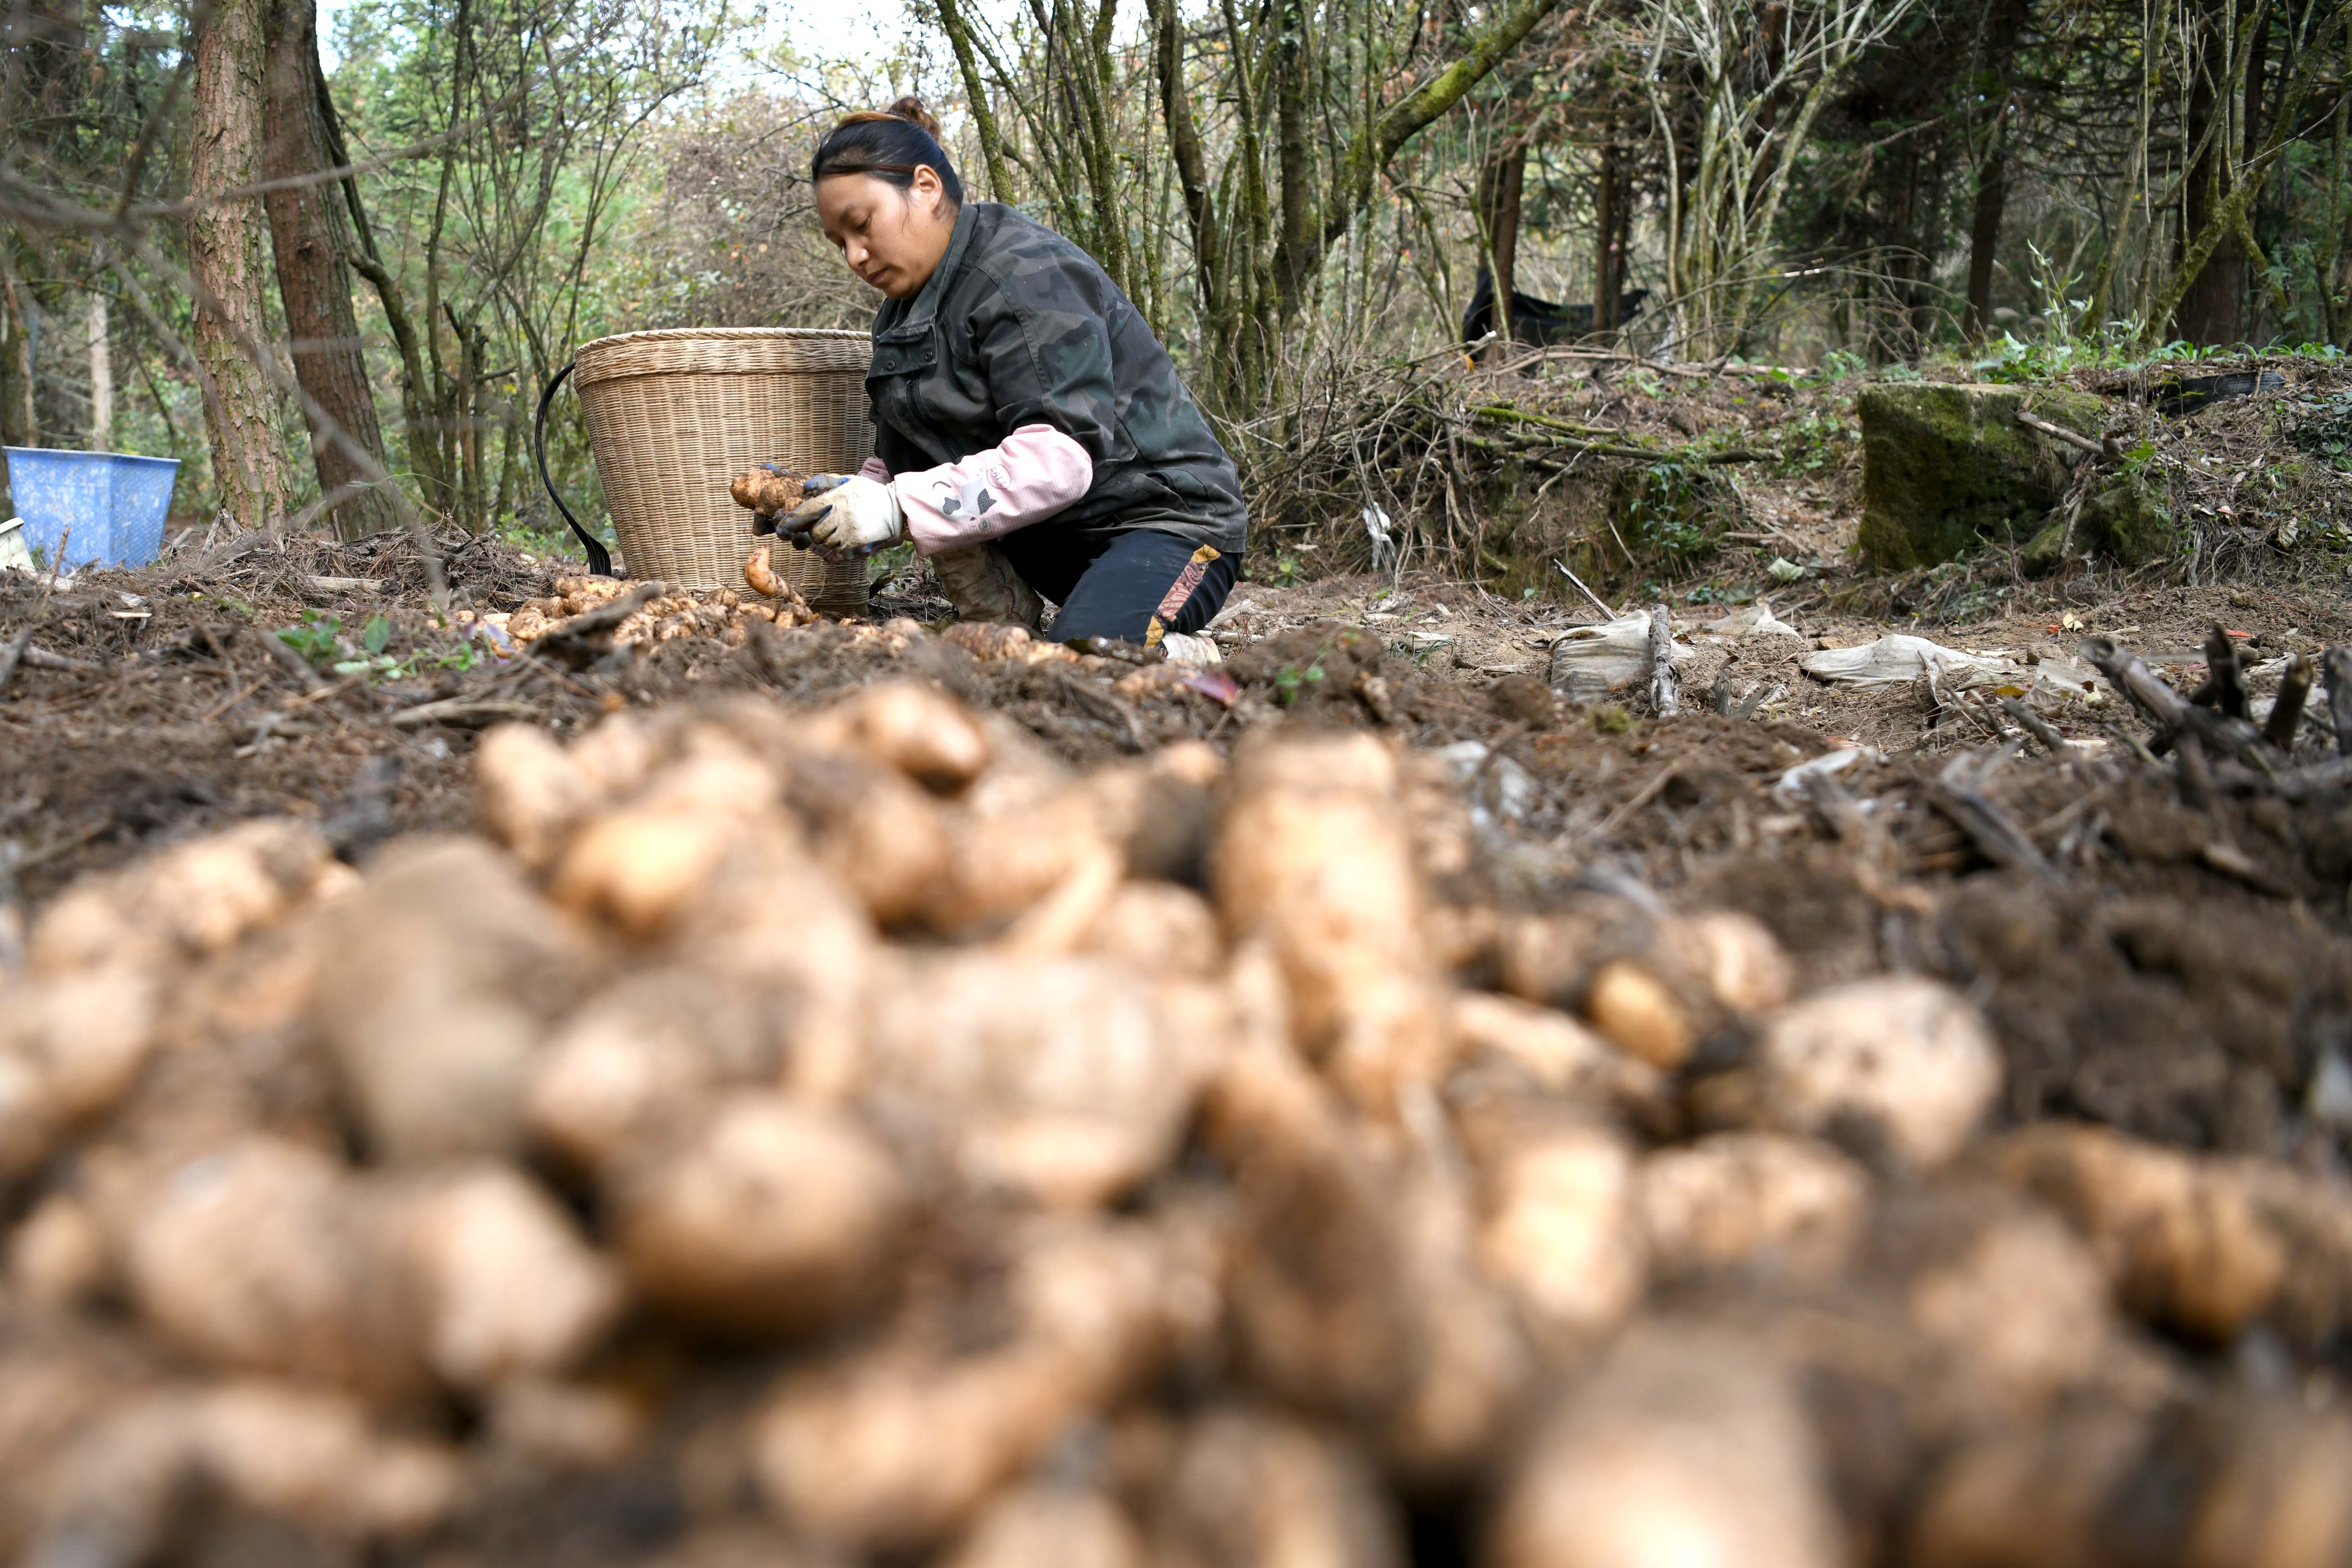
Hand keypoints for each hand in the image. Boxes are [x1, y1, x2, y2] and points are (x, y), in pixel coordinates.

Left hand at [783, 474, 901, 555]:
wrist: (896, 509)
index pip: (806, 511)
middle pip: (814, 533)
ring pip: (825, 543)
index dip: (791, 522)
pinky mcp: (857, 542)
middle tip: (823, 528)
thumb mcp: (849, 480)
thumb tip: (806, 486)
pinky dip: (838, 546)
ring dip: (827, 540)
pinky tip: (847, 537)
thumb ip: (826, 481)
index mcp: (836, 497)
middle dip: (815, 533)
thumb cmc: (870, 493)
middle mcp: (840, 514)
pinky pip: (838, 550)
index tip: (783, 528)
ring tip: (838, 531)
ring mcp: (849, 530)